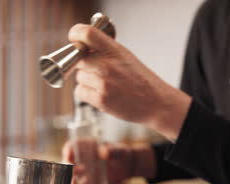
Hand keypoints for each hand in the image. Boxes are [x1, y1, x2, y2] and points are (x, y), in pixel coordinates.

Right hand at [62, 140, 155, 183]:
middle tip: (80, 170)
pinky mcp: (87, 183)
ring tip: (84, 183)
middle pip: (68, 163)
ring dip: (72, 182)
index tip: (69, 156)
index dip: (68, 150)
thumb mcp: (119, 151)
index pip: (72, 146)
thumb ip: (112, 151)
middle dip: (69, 168)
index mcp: (86, 147)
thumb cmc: (122, 154)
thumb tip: (103, 153)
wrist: (128, 167)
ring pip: (71, 177)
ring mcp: (83, 172)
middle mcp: (82, 159)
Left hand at [68, 24, 191, 139]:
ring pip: (78, 77)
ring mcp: (103, 83)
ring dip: (86, 81)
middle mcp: (108, 65)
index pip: (87, 34)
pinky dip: (87, 94)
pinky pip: (80, 92)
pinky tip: (100, 94)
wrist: (155, 103)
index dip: (75, 34)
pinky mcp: (100, 100)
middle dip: (83, 64)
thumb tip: (82, 46)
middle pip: (77, 59)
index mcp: (115, 51)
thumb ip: (105, 50)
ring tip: (103, 84)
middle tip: (95, 70)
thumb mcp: (125, 56)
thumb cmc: (141, 80)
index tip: (74, 39)